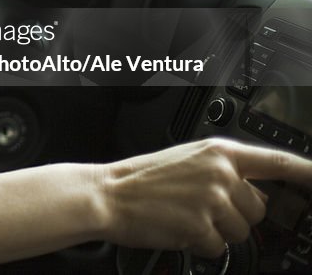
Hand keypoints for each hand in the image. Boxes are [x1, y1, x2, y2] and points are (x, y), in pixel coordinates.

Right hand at [99, 137, 311, 257]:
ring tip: (185, 216)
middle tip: (201, 208)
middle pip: (258, 208)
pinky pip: (218, 247)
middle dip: (236, 215)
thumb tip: (252, 193)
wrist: (106, 194)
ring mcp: (212, 200)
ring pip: (240, 231)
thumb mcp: (186, 161)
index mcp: (218, 152)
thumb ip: (223, 171)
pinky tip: (177, 228)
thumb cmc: (141, 180)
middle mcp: (220, 173)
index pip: (278, 161)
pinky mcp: (202, 226)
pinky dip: (199, 244)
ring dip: (216, 231)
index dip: (307, 173)